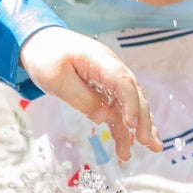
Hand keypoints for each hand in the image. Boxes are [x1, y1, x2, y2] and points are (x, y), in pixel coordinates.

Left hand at [19, 26, 159, 163]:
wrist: (39, 44)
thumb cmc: (47, 57)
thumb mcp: (57, 79)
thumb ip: (81, 98)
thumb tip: (103, 118)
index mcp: (100, 60)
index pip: (122, 81)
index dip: (130, 102)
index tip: (132, 124)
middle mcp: (111, 70)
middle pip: (133, 94)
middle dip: (143, 118)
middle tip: (147, 142)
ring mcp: (109, 82)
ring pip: (130, 105)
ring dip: (141, 126)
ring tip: (152, 148)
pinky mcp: (103, 93)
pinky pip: (117, 112)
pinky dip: (123, 130)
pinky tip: (127, 148)